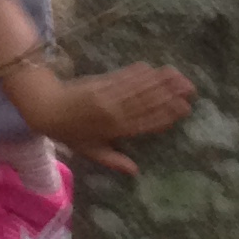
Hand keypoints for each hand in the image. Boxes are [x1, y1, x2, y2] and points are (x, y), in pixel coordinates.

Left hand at [24, 62, 194, 174]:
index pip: (148, 122)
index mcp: (115, 130)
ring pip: (141, 86)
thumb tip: (135, 171)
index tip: (185, 109)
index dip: (168, 115)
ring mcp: (110, 94)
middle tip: (191, 88)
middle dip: (171, 93)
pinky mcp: (103, 81)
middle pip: (149, 101)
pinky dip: (141, 72)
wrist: (46, 107)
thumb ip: (114, 160)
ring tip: (180, 75)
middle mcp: (116, 112)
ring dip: (162, 80)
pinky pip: (126, 76)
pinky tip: (155, 68)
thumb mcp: (91, 151)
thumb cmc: (69, 133)